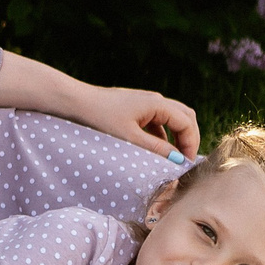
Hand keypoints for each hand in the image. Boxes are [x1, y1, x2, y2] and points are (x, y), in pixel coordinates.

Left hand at [80, 86, 200, 159]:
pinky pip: (156, 121)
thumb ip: (157, 149)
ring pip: (171, 119)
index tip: (187, 165)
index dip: (191, 144)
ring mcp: (144, 102)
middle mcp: (154, 100)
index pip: (187, 123)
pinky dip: (161, 135)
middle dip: (188, 138)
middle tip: (185, 160)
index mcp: (157, 104)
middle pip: (184, 117)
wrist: (74, 103)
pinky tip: (153, 150)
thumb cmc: (100, 119)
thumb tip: (179, 160)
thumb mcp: (130, 139)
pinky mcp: (134, 108)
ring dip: (175, 137)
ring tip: (172, 159)